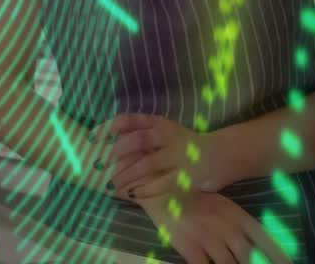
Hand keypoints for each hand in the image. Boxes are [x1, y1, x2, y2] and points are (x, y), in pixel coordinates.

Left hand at [106, 114, 229, 198]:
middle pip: (136, 141)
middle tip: (98, 166)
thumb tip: (106, 146)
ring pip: (147, 164)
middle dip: (114, 155)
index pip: (128, 120)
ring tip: (112, 185)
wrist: (223, 153)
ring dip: (127, 175)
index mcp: (159, 123)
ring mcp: (179, 155)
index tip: (91, 139)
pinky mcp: (188, 175)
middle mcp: (168, 136)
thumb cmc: (184, 144)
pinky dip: (146, 189)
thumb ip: (140, 135)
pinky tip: (134, 194)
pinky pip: (163, 183)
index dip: (107, 128)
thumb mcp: (163, 132)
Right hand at [137, 191, 290, 263]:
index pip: (266, 240)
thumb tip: (257, 244)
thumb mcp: (221, 204)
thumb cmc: (191, 194)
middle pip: (252, 258)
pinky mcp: (189, 248)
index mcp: (237, 215)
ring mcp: (208, 239)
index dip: (280, 256)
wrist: (157, 189)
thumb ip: (239, 222)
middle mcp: (226, 228)